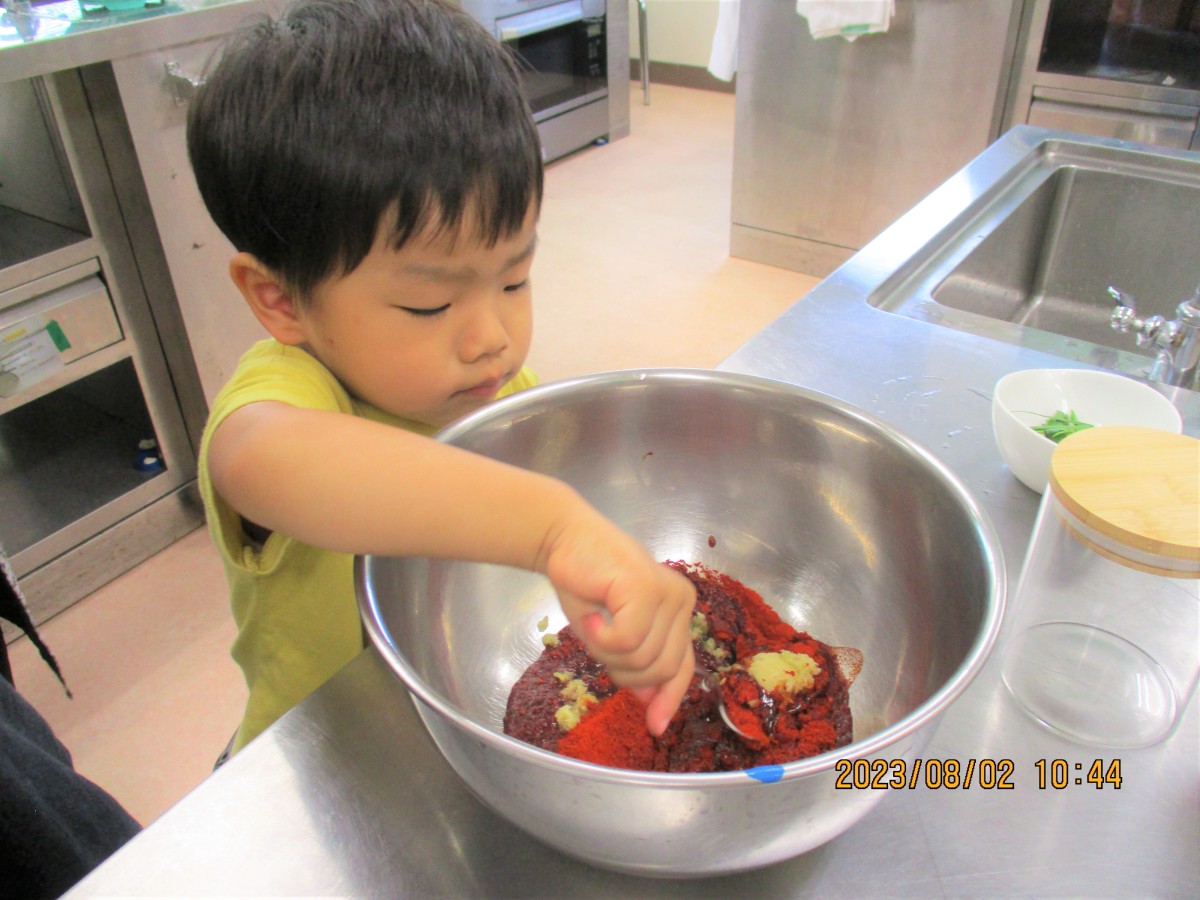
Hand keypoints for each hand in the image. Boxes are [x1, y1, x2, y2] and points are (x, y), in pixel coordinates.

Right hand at [541, 505, 696, 735]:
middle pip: (663, 669)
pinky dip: (600, 637)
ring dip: (607, 653)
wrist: (564, 541)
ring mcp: (668, 593)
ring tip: (592, 624)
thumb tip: (649, 701)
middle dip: (626, 673)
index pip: (682, 666)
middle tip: (598, 646)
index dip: (669, 698)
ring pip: (643, 659)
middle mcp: (682, 601)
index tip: (655, 726)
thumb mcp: (611, 634)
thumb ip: (634, 661)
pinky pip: (627, 640)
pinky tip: (590, 615)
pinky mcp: (647, 589)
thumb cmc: (586, 584)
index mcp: (678, 612)